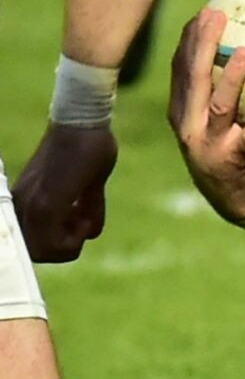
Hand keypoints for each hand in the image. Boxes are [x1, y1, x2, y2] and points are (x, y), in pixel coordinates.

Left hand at [12, 124, 118, 261]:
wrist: (83, 124)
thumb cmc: (88, 147)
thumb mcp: (89, 186)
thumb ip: (87, 209)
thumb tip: (90, 232)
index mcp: (25, 201)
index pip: (32, 244)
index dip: (61, 242)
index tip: (79, 219)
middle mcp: (20, 206)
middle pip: (38, 254)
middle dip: (67, 247)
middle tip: (82, 221)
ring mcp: (30, 206)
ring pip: (45, 253)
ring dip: (72, 244)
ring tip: (84, 217)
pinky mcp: (45, 205)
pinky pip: (54, 244)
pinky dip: (75, 239)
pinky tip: (85, 216)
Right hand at [168, 10, 244, 225]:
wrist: (242, 207)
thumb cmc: (240, 157)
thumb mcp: (228, 123)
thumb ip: (235, 94)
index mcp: (185, 113)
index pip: (182, 70)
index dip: (188, 40)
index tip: (201, 14)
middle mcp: (191, 126)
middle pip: (193, 77)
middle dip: (200, 44)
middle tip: (214, 15)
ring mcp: (209, 144)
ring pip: (218, 104)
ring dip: (232, 76)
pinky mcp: (232, 161)